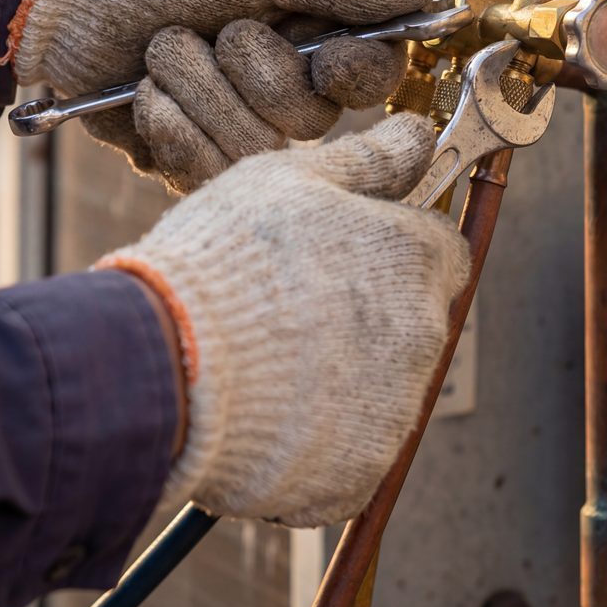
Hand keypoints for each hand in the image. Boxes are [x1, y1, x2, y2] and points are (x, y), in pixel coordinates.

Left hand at [4, 0, 431, 175]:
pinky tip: (144, 96)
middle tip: (218, 27)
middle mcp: (284, 79)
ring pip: (259, 149)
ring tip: (162, 52)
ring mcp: (236, 122)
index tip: (326, 57)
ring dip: (201, 89)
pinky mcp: (190, 157)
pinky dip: (170, 126)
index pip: (377, 73)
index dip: (358, 75)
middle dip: (255, 69)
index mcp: (314, 26)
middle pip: (314, 117)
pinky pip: (206, 174)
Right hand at [97, 113, 468, 526]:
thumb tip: (416, 135)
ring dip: (344, 371)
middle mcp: (422, 335)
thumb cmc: (228, 258)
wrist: (165, 364)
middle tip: (296, 301)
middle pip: (414, 316)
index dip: (398, 243)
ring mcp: (394, 409)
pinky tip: (268, 406)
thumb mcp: (296, 176)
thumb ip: (370, 157)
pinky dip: (320, 435)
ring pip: (383, 383)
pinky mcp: (360, 471)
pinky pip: (352, 448)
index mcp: (416, 258)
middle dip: (370, 307)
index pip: (441, 249)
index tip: (355, 249)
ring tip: (271, 354)